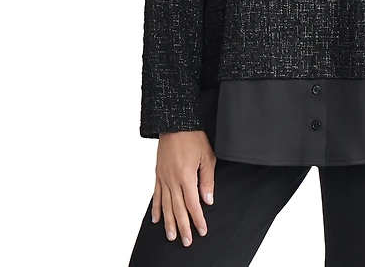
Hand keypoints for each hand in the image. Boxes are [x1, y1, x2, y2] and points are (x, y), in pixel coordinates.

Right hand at [151, 130, 215, 246]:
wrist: (174, 123)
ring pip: (166, 205)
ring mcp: (163, 177)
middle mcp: (172, 179)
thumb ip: (207, 180)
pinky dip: (156, 207)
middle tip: (186, 241)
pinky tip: (156, 218)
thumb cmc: (192, 136)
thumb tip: (208, 200)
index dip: (198, 219)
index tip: (202, 230)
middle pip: (178, 208)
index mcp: (186, 176)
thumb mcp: (207, 156)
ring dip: (168, 222)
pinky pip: (156, 194)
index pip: (193, 203)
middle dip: (183, 226)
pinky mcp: (158, 174)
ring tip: (171, 235)